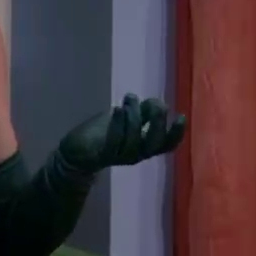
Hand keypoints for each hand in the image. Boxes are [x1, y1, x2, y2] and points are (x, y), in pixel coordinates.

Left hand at [58, 94, 186, 174]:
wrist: (75, 151)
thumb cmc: (104, 133)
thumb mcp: (128, 118)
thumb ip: (144, 111)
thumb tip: (159, 102)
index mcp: (145, 147)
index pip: (167, 145)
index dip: (177, 133)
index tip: (180, 116)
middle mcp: (136, 154)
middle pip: (154, 144)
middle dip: (157, 123)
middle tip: (155, 104)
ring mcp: (119, 156)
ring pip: (133, 140)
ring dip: (134, 117)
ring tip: (129, 100)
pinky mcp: (102, 155)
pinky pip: (113, 142)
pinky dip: (117, 125)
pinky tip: (118, 109)